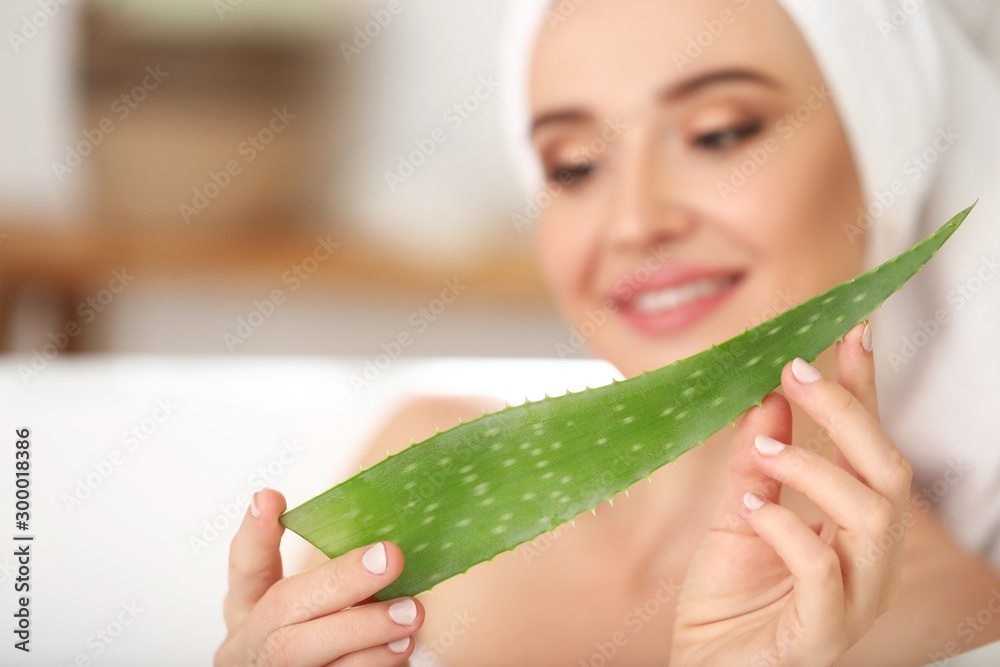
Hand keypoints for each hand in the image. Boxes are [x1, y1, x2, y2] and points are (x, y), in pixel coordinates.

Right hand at [215, 488, 424, 666]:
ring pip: (304, 652)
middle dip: (339, 581)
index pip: (246, 566)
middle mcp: (250, 643)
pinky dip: (370, 662)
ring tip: (411, 614)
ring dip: (365, 630)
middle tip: (390, 559)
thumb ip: (334, 583)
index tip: (268, 498)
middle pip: (282, 608)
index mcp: (248, 609)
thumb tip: (385, 551)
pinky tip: (401, 648)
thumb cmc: (325, 641)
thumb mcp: (316, 607)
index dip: (255, 534)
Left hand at [670, 320, 910, 666]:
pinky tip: (751, 507)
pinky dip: (787, 527)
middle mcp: (866, 560)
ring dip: (815, 469)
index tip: (849, 335)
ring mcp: (853, 598)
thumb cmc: (728, 604)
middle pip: (889, 472)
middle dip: (847, 413)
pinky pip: (825, 572)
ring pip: (870, 515)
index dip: (863, 391)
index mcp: (849, 528)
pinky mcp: (823, 632)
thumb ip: (755, 461)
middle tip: (795, 371)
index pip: (869, 448)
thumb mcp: (737, 514)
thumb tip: (767, 398)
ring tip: (764, 453)